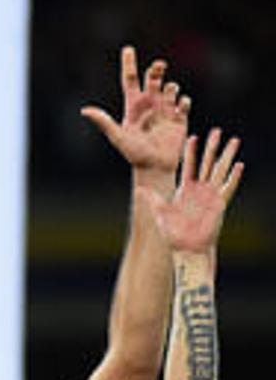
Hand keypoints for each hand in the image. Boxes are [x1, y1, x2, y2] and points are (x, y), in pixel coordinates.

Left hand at [80, 46, 189, 178]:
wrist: (154, 167)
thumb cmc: (133, 154)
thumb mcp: (117, 136)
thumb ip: (103, 122)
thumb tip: (85, 111)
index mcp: (133, 106)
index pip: (130, 80)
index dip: (129, 64)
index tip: (127, 49)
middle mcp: (150, 105)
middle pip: (153, 79)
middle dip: (156, 70)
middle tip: (158, 67)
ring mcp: (165, 111)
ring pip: (170, 88)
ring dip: (171, 87)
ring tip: (169, 93)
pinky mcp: (179, 118)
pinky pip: (184, 102)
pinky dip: (184, 101)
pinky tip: (181, 106)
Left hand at [144, 128, 243, 255]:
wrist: (186, 248)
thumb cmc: (174, 233)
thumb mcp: (160, 212)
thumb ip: (152, 199)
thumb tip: (139, 189)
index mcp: (186, 189)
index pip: (189, 165)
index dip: (191, 152)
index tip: (192, 137)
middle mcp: (200, 189)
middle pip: (207, 163)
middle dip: (212, 147)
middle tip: (217, 131)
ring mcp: (211, 195)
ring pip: (220, 171)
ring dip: (227, 156)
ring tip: (233, 141)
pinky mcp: (219, 204)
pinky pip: (227, 188)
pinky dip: (233, 177)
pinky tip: (239, 165)